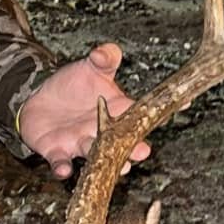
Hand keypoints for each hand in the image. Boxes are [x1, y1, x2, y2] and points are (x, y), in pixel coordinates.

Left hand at [18, 43, 150, 180]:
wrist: (39, 99)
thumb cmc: (72, 86)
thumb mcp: (90, 68)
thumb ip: (104, 59)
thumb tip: (104, 52)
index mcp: (118, 111)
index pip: (142, 111)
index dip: (161, 109)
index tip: (184, 102)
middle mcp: (103, 132)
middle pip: (122, 142)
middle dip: (134, 148)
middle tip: (143, 151)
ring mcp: (80, 143)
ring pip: (94, 154)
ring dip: (104, 160)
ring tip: (118, 167)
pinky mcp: (57, 151)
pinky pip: (60, 162)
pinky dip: (62, 167)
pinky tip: (64, 171)